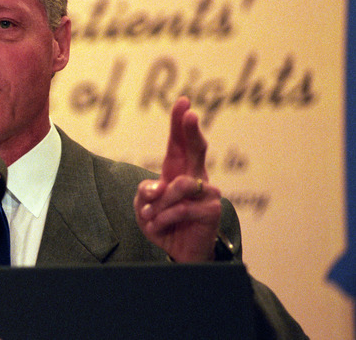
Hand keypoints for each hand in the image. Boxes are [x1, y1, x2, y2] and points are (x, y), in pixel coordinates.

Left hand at [133, 96, 221, 261]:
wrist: (178, 252)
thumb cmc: (162, 223)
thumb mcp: (143, 206)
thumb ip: (145, 192)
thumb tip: (157, 185)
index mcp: (177, 170)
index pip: (179, 143)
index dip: (180, 123)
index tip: (183, 101)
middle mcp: (195, 176)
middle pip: (197, 149)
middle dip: (191, 130)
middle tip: (190, 114)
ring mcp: (207, 192)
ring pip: (180, 184)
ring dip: (159, 202)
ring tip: (151, 215)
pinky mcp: (212, 210)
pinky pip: (182, 207)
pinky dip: (164, 217)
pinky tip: (158, 225)